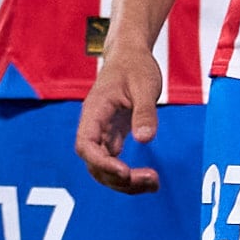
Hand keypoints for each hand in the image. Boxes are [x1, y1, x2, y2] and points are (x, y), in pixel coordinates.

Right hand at [76, 46, 163, 192]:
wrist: (130, 55)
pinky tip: (150, 180)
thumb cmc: (135, 66)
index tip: (124, 172)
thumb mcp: (144, 85)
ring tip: (154, 184)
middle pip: (94, 164)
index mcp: (94, 111)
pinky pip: (115, 164)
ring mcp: (101, 133)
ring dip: (125, 183)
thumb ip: (144, 112)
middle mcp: (93, 126)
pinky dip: (130, 176)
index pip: (86, 145)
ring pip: (104, 169)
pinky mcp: (112, 137)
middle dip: (119, 179)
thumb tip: (145, 139)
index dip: (101, 163)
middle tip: (151, 180)